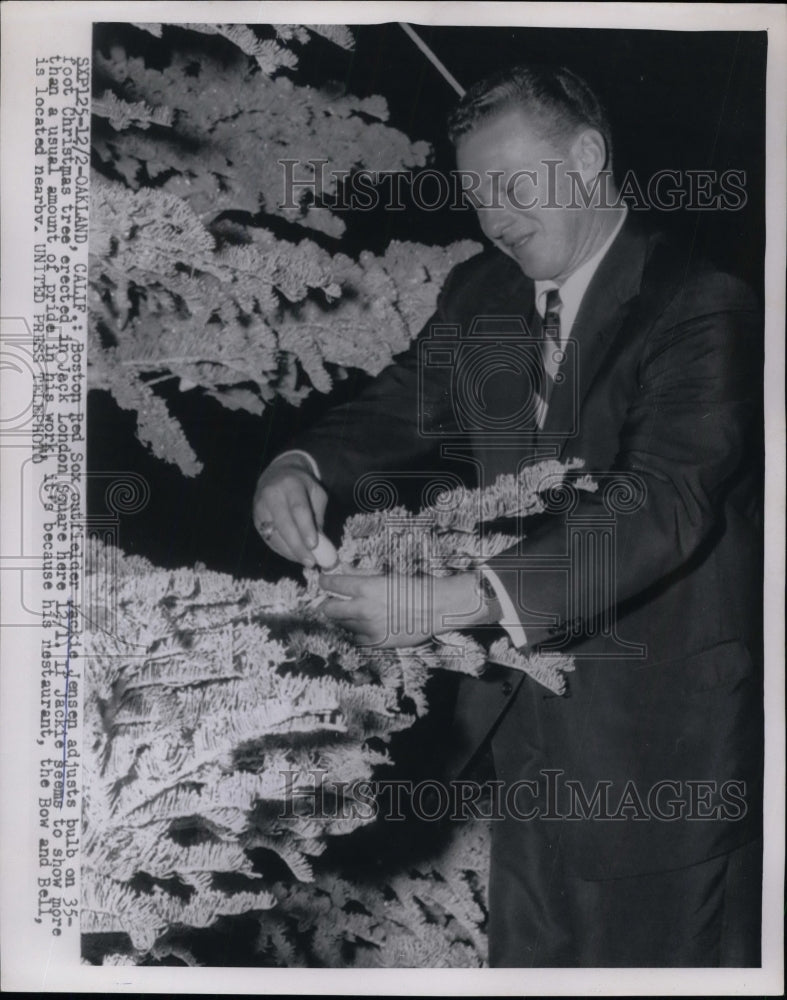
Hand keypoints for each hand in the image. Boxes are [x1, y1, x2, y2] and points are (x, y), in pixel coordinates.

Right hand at [253, 455, 327, 565]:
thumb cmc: (302, 486)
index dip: (305, 528)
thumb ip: (318, 517)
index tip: (314, 546)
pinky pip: (269, 539)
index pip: (298, 508)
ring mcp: (260, 508)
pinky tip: (294, 556)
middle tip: (311, 562)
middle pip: (284, 524)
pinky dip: (282, 550)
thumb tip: (322, 545)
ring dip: (290, 552)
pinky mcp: (256, 520)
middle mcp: (272, 495)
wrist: (277, 475)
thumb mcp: (316, 494)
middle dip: (297, 546)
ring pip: (274, 535)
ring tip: (305, 561)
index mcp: (290, 485)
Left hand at [320, 571, 489, 647]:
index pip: (331, 585)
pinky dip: (359, 632)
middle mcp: (363, 609)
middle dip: (328, 604)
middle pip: (328, 609)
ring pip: (342, 624)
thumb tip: (342, 571)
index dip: (325, 582)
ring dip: (346, 618)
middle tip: (332, 602)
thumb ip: (361, 574)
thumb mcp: (386, 575)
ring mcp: (368, 628)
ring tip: (360, 612)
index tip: (324, 582)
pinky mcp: (376, 643)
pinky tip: (369, 625)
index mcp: (365, 588)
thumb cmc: (414, 587)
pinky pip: (357, 638)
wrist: (436, 608)